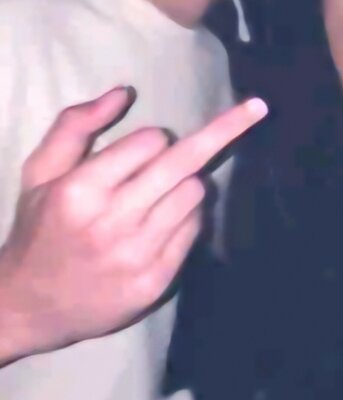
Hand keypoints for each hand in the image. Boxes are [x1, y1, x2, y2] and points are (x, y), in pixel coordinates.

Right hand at [0, 87, 266, 362]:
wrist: (28, 307)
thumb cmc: (39, 229)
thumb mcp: (40, 172)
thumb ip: (75, 124)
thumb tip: (124, 92)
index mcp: (81, 190)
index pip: (150, 142)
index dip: (152, 139)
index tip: (144, 148)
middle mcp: (112, 221)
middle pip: (185, 164)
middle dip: (223, 131)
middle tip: (258, 107)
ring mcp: (138, 255)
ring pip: (195, 194)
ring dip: (187, 183)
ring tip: (159, 195)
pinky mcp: (156, 281)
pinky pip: (195, 229)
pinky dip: (188, 216)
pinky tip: (163, 222)